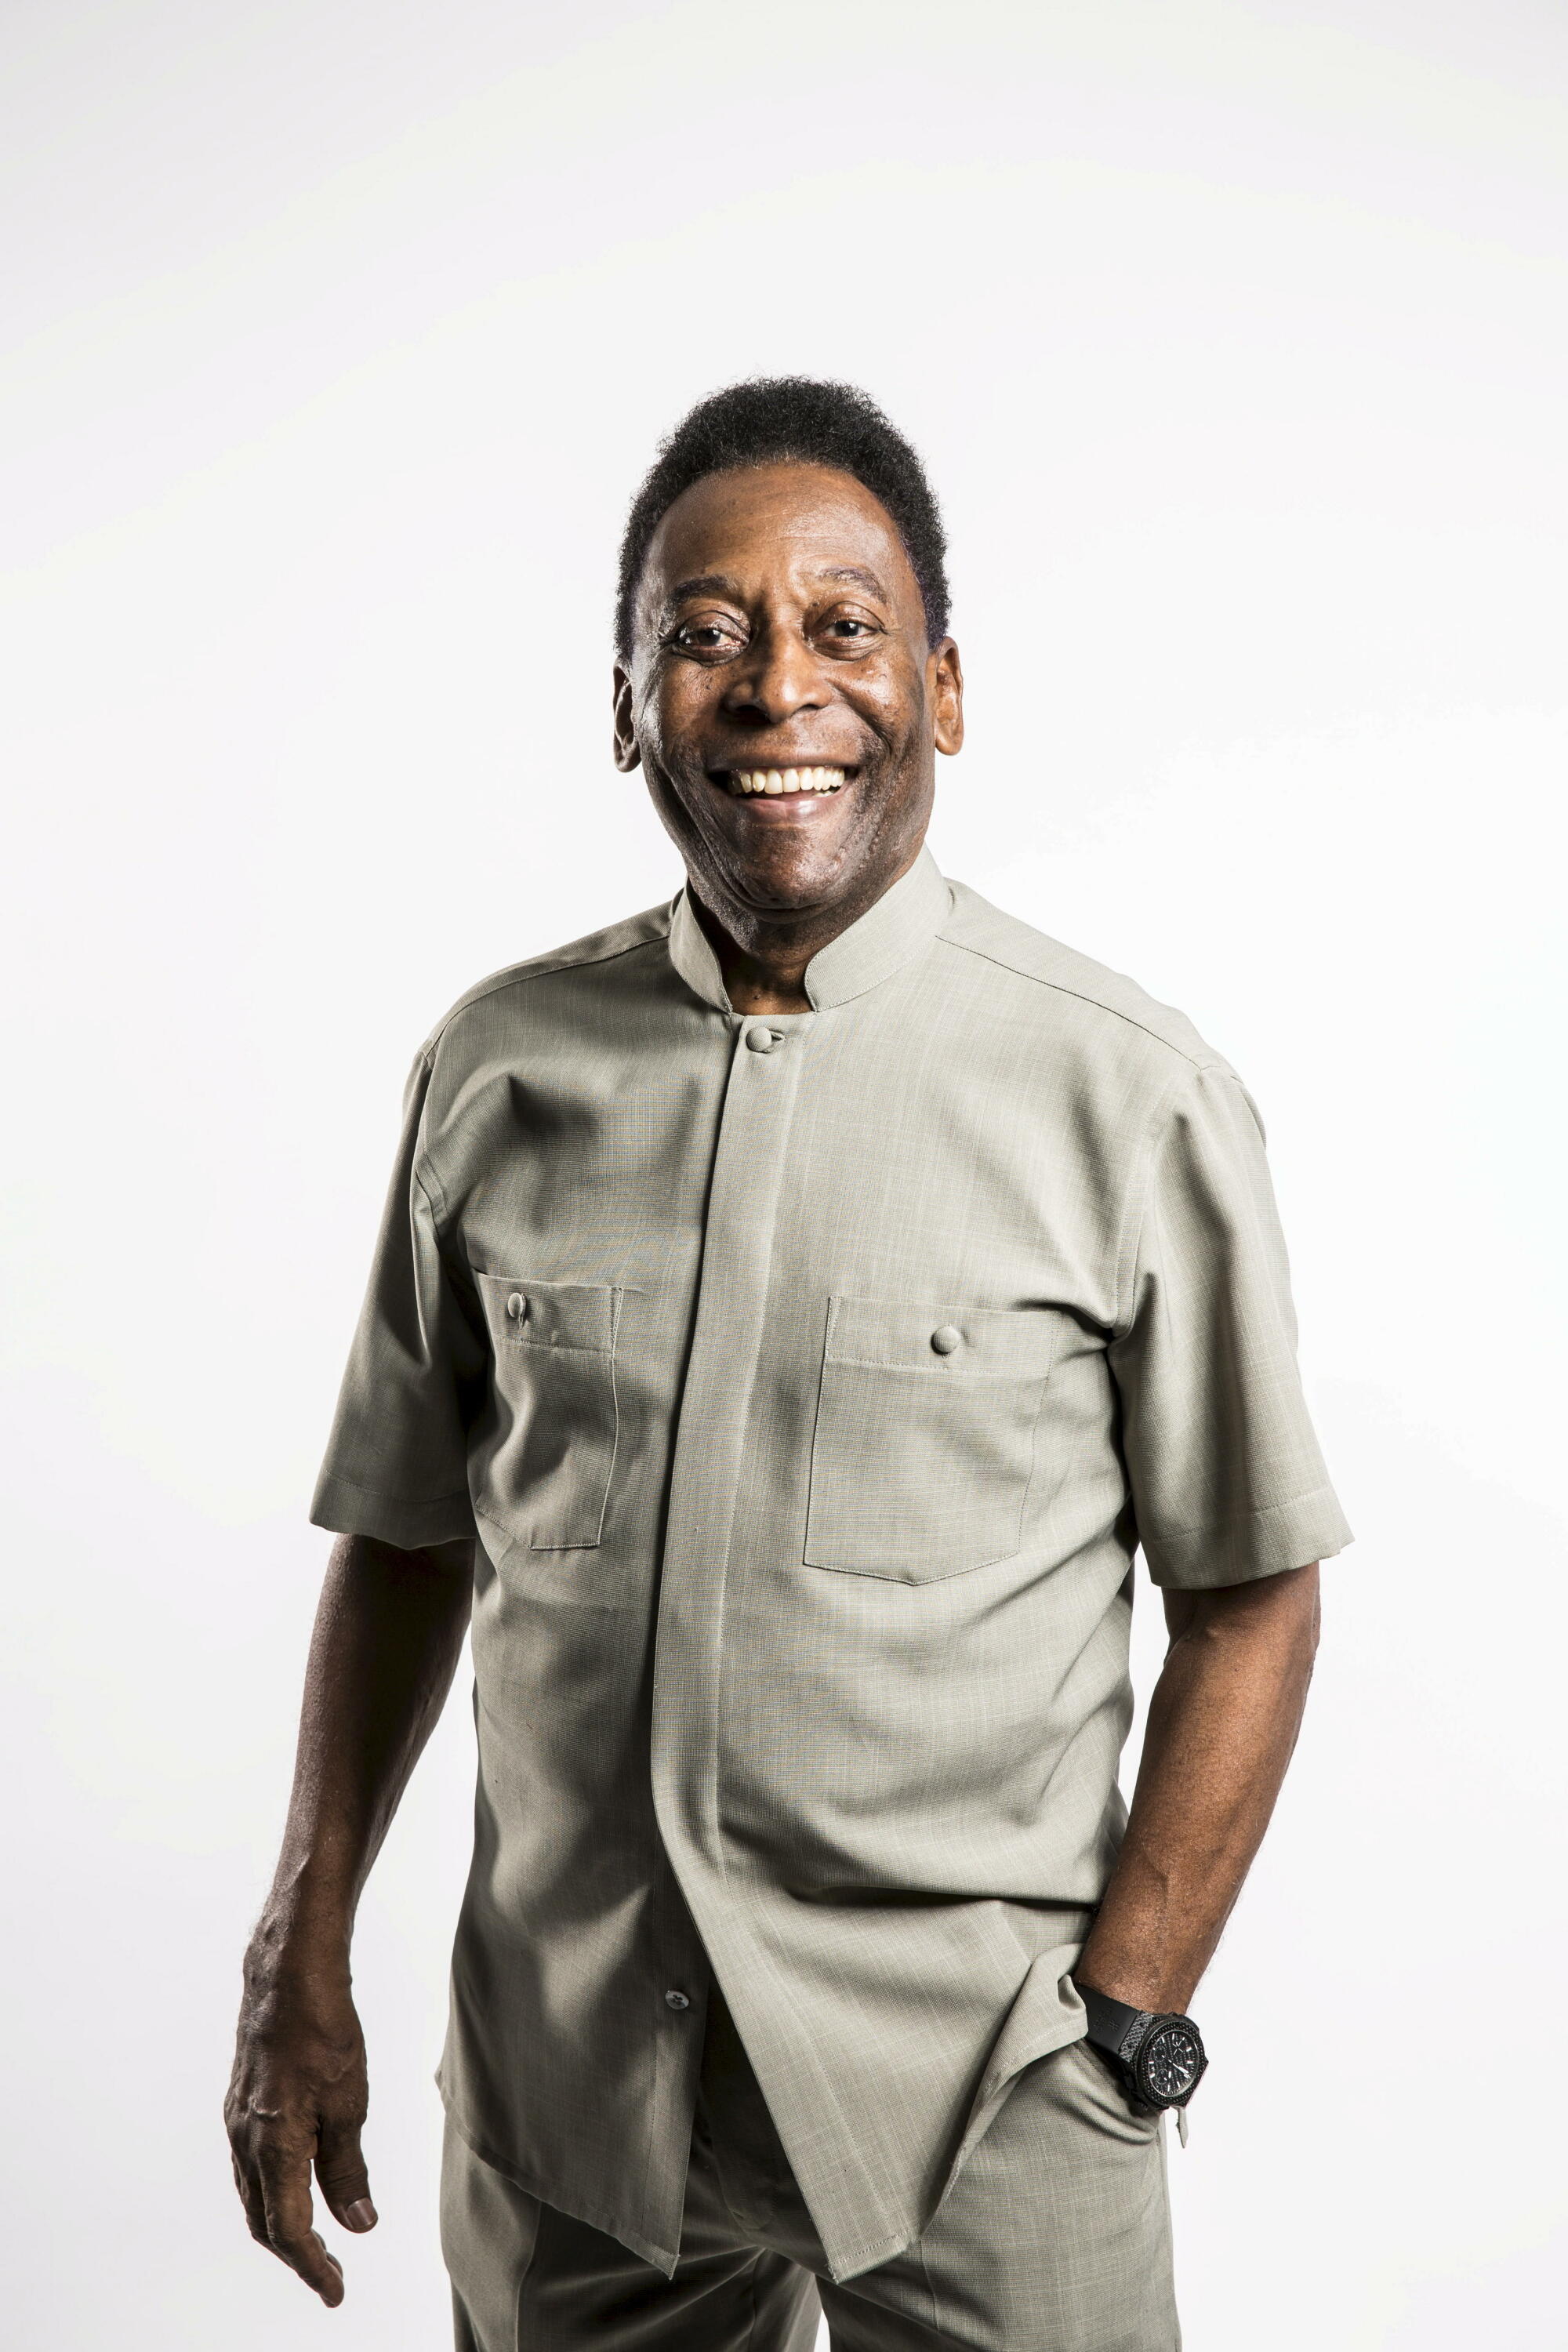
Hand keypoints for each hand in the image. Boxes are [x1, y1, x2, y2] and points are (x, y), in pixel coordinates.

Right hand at [225, 1945, 376, 2306]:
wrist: (288, 1974)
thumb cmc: (324, 2027)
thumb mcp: (350, 2102)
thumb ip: (347, 2167)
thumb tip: (357, 2223)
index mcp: (272, 2145)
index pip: (287, 2229)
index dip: (312, 2267)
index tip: (335, 2292)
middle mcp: (244, 2140)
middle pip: (264, 2220)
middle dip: (297, 2254)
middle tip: (331, 2276)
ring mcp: (237, 2121)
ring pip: (254, 2194)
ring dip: (282, 2224)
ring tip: (318, 2242)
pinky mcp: (241, 2104)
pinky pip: (251, 2166)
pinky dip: (272, 2191)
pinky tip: (296, 2188)